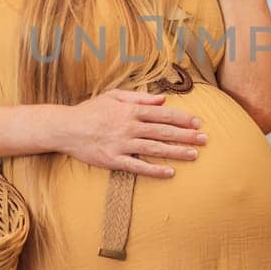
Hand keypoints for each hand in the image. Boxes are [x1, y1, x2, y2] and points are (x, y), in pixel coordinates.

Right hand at [61, 90, 206, 177]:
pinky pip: (138, 166)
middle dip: (186, 135)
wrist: (65, 128)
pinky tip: (170, 172)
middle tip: (205, 139)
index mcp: (131, 111)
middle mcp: (129, 127)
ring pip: (155, 148)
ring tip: (194, 155)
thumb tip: (163, 99)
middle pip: (163, 131)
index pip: (163, 114)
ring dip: (176, 152)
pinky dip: (154, 170)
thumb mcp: (114, 96)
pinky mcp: (114, 160)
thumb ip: (139, 98)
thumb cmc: (90, 110)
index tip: (198, 122)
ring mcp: (122, 144)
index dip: (182, 118)